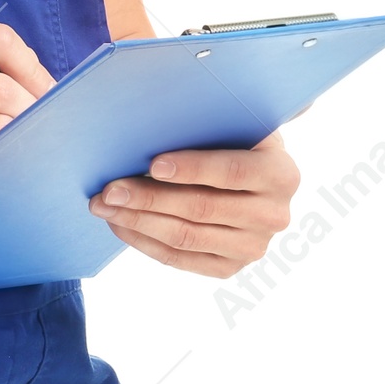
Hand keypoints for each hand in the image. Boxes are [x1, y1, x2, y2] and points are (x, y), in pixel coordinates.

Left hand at [88, 131, 298, 275]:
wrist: (251, 172)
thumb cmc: (231, 137)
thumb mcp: (231, 122)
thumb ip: (203, 121)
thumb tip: (149, 117)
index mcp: (281, 173)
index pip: (231, 171)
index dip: (191, 168)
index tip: (152, 163)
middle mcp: (274, 215)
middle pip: (201, 208)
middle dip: (148, 198)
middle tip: (108, 189)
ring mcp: (254, 247)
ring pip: (186, 236)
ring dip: (138, 221)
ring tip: (103, 206)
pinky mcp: (231, 266)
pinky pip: (181, 259)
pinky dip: (145, 242)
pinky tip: (119, 225)